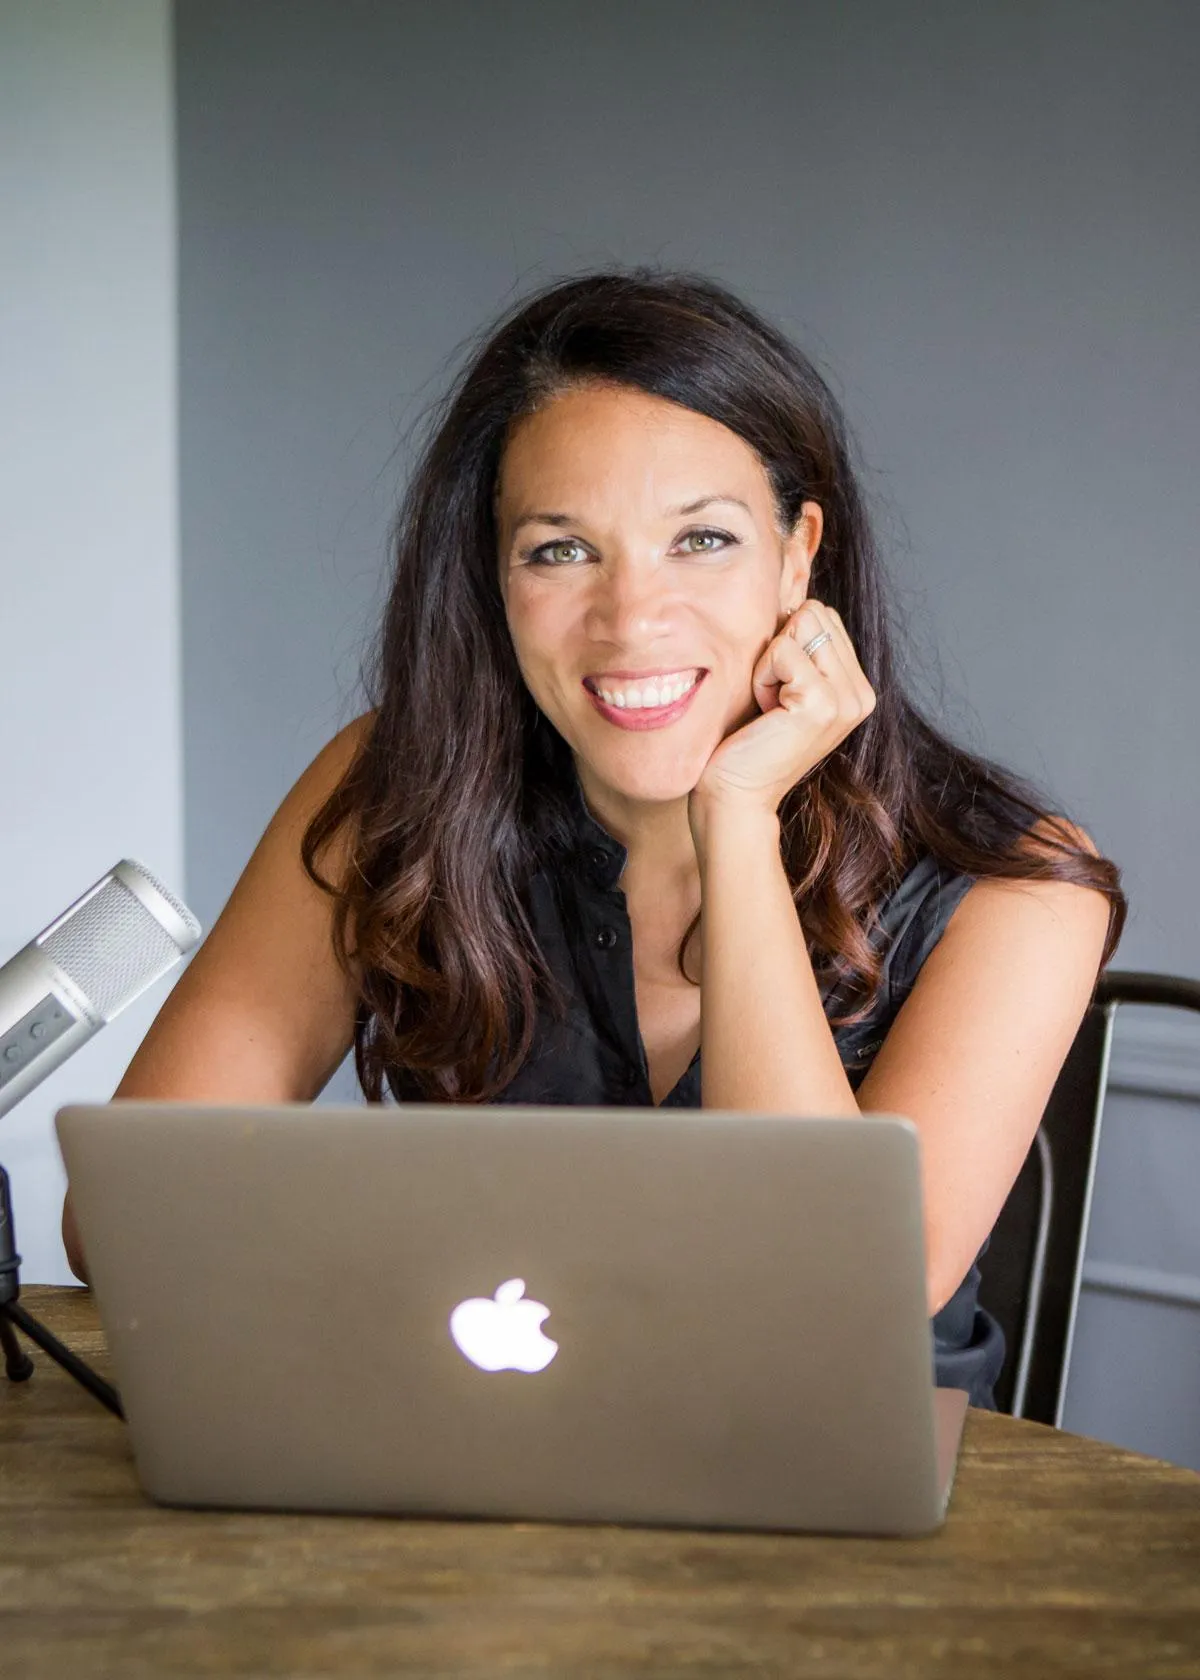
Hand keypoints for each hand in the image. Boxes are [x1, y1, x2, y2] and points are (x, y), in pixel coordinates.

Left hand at [691, 600, 876, 817]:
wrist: (735, 796)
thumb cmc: (747, 741)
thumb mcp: (782, 687)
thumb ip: (800, 648)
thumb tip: (790, 594)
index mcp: (857, 688)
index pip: (824, 616)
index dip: (786, 642)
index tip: (777, 691)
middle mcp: (862, 694)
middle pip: (815, 613)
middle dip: (779, 648)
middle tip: (771, 699)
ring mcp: (847, 700)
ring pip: (801, 624)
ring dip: (770, 662)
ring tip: (769, 706)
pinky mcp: (822, 703)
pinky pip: (782, 649)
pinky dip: (761, 676)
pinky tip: (764, 712)